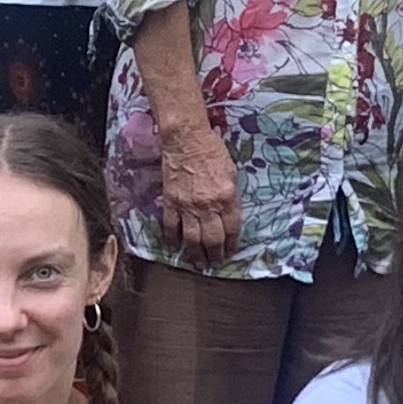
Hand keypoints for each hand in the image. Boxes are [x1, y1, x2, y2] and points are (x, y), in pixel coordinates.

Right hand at [154, 123, 241, 260]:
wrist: (186, 139)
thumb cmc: (212, 151)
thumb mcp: (231, 173)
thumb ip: (231, 197)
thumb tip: (228, 214)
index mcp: (227, 198)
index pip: (231, 229)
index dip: (231, 245)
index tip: (230, 252)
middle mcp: (208, 206)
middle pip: (213, 239)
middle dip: (215, 255)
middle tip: (214, 263)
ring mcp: (188, 206)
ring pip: (192, 239)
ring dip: (196, 254)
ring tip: (198, 263)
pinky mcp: (171, 202)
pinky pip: (171, 227)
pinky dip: (172, 240)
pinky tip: (175, 247)